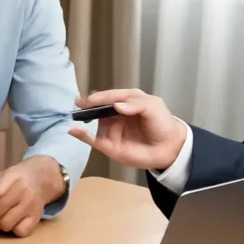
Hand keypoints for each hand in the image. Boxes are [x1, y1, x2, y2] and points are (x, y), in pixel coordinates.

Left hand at [0, 156, 64, 236]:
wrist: (42, 178)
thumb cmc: (15, 179)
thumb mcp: (0, 177)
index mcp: (12, 177)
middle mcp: (23, 191)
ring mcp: (31, 205)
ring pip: (7, 223)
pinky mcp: (37, 217)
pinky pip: (20, 231)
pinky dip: (14, 230)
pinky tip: (13, 222)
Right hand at [68, 89, 186, 169]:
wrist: (169, 147)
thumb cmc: (162, 123)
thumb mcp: (152, 106)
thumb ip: (136, 104)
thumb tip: (117, 106)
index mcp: (125, 101)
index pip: (109, 97)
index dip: (99, 97)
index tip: (89, 99)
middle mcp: (115, 114)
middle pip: (98, 107)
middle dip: (88, 105)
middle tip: (80, 104)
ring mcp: (111, 130)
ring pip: (94, 122)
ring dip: (85, 117)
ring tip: (80, 114)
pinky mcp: (109, 145)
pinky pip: (93, 140)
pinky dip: (82, 135)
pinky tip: (74, 130)